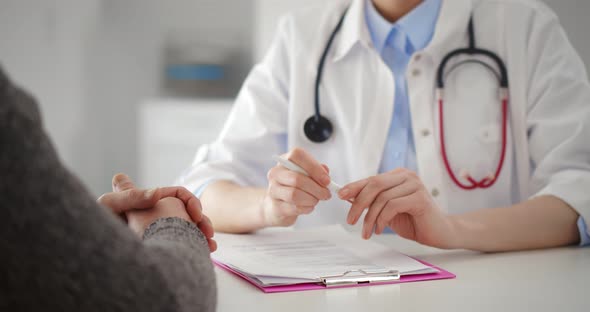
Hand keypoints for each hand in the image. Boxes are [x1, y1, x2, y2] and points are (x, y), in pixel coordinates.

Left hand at [98, 174, 216, 251]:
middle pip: (186, 211)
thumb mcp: (108, 207)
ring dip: (201, 234)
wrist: (92, 256)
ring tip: (209, 246)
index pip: (175, 194)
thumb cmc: (93, 229)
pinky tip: (203, 251)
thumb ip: (130, 197)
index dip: (188, 200)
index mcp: (145, 201)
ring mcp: (159, 231)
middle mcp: (154, 214)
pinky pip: (183, 243)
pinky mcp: (160, 246)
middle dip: (201, 219)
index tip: (196, 214)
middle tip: (208, 233)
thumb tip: (157, 193)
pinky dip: (195, 246)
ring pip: (188, 228)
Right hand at [262, 148, 331, 226]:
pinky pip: (294, 208)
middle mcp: (276, 173)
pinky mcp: (276, 207)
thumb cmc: (296, 186)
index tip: (327, 180)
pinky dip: (307, 208)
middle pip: (297, 179)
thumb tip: (325, 173)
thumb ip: (318, 170)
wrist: (278, 206)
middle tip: (326, 194)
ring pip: (295, 195)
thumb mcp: (307, 175)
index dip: (314, 167)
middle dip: (317, 188)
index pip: (297, 155)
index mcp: (285, 160)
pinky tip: (309, 207)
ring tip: (316, 200)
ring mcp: (273, 190)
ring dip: (311, 199)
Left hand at [339, 168, 456, 248]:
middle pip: (374, 185)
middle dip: (358, 203)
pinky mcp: (420, 198)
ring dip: (370, 218)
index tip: (340, 195)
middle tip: (350, 220)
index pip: (371, 179)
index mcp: (397, 176)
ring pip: (382, 198)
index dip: (354, 187)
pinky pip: (392, 206)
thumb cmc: (414, 220)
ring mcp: (414, 185)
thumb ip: (372, 201)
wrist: (440, 232)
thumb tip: (348, 196)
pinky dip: (382, 219)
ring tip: (367, 231)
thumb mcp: (387, 209)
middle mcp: (406, 176)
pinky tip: (380, 229)